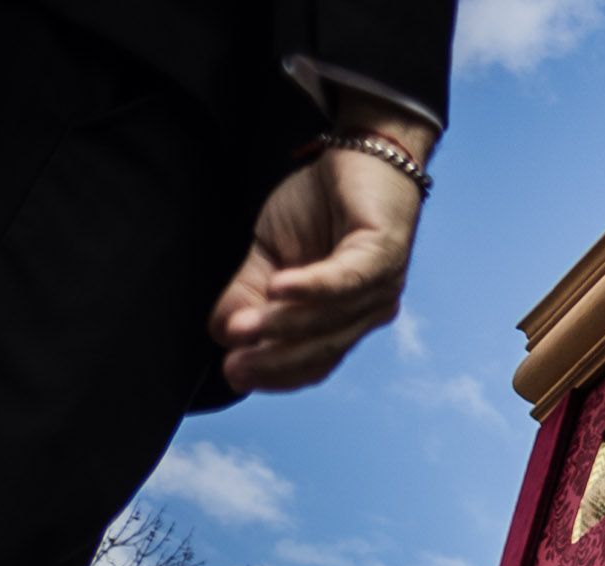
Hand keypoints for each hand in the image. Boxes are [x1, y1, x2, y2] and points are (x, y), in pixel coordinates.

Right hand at [210, 115, 432, 392]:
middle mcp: (368, 311)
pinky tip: (278, 288)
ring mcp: (380, 285)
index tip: (233, 373)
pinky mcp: (383, 251)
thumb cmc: (319, 207)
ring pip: (331, 318)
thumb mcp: (270, 254)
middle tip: (234, 362)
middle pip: (321, 349)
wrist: (359, 153)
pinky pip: (347, 278)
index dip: (275, 372)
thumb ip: (248, 293)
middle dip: (275, 359)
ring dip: (285, 325)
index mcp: (343, 319)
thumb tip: (222, 333)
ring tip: (244, 328)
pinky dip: (313, 287)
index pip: (312, 361)